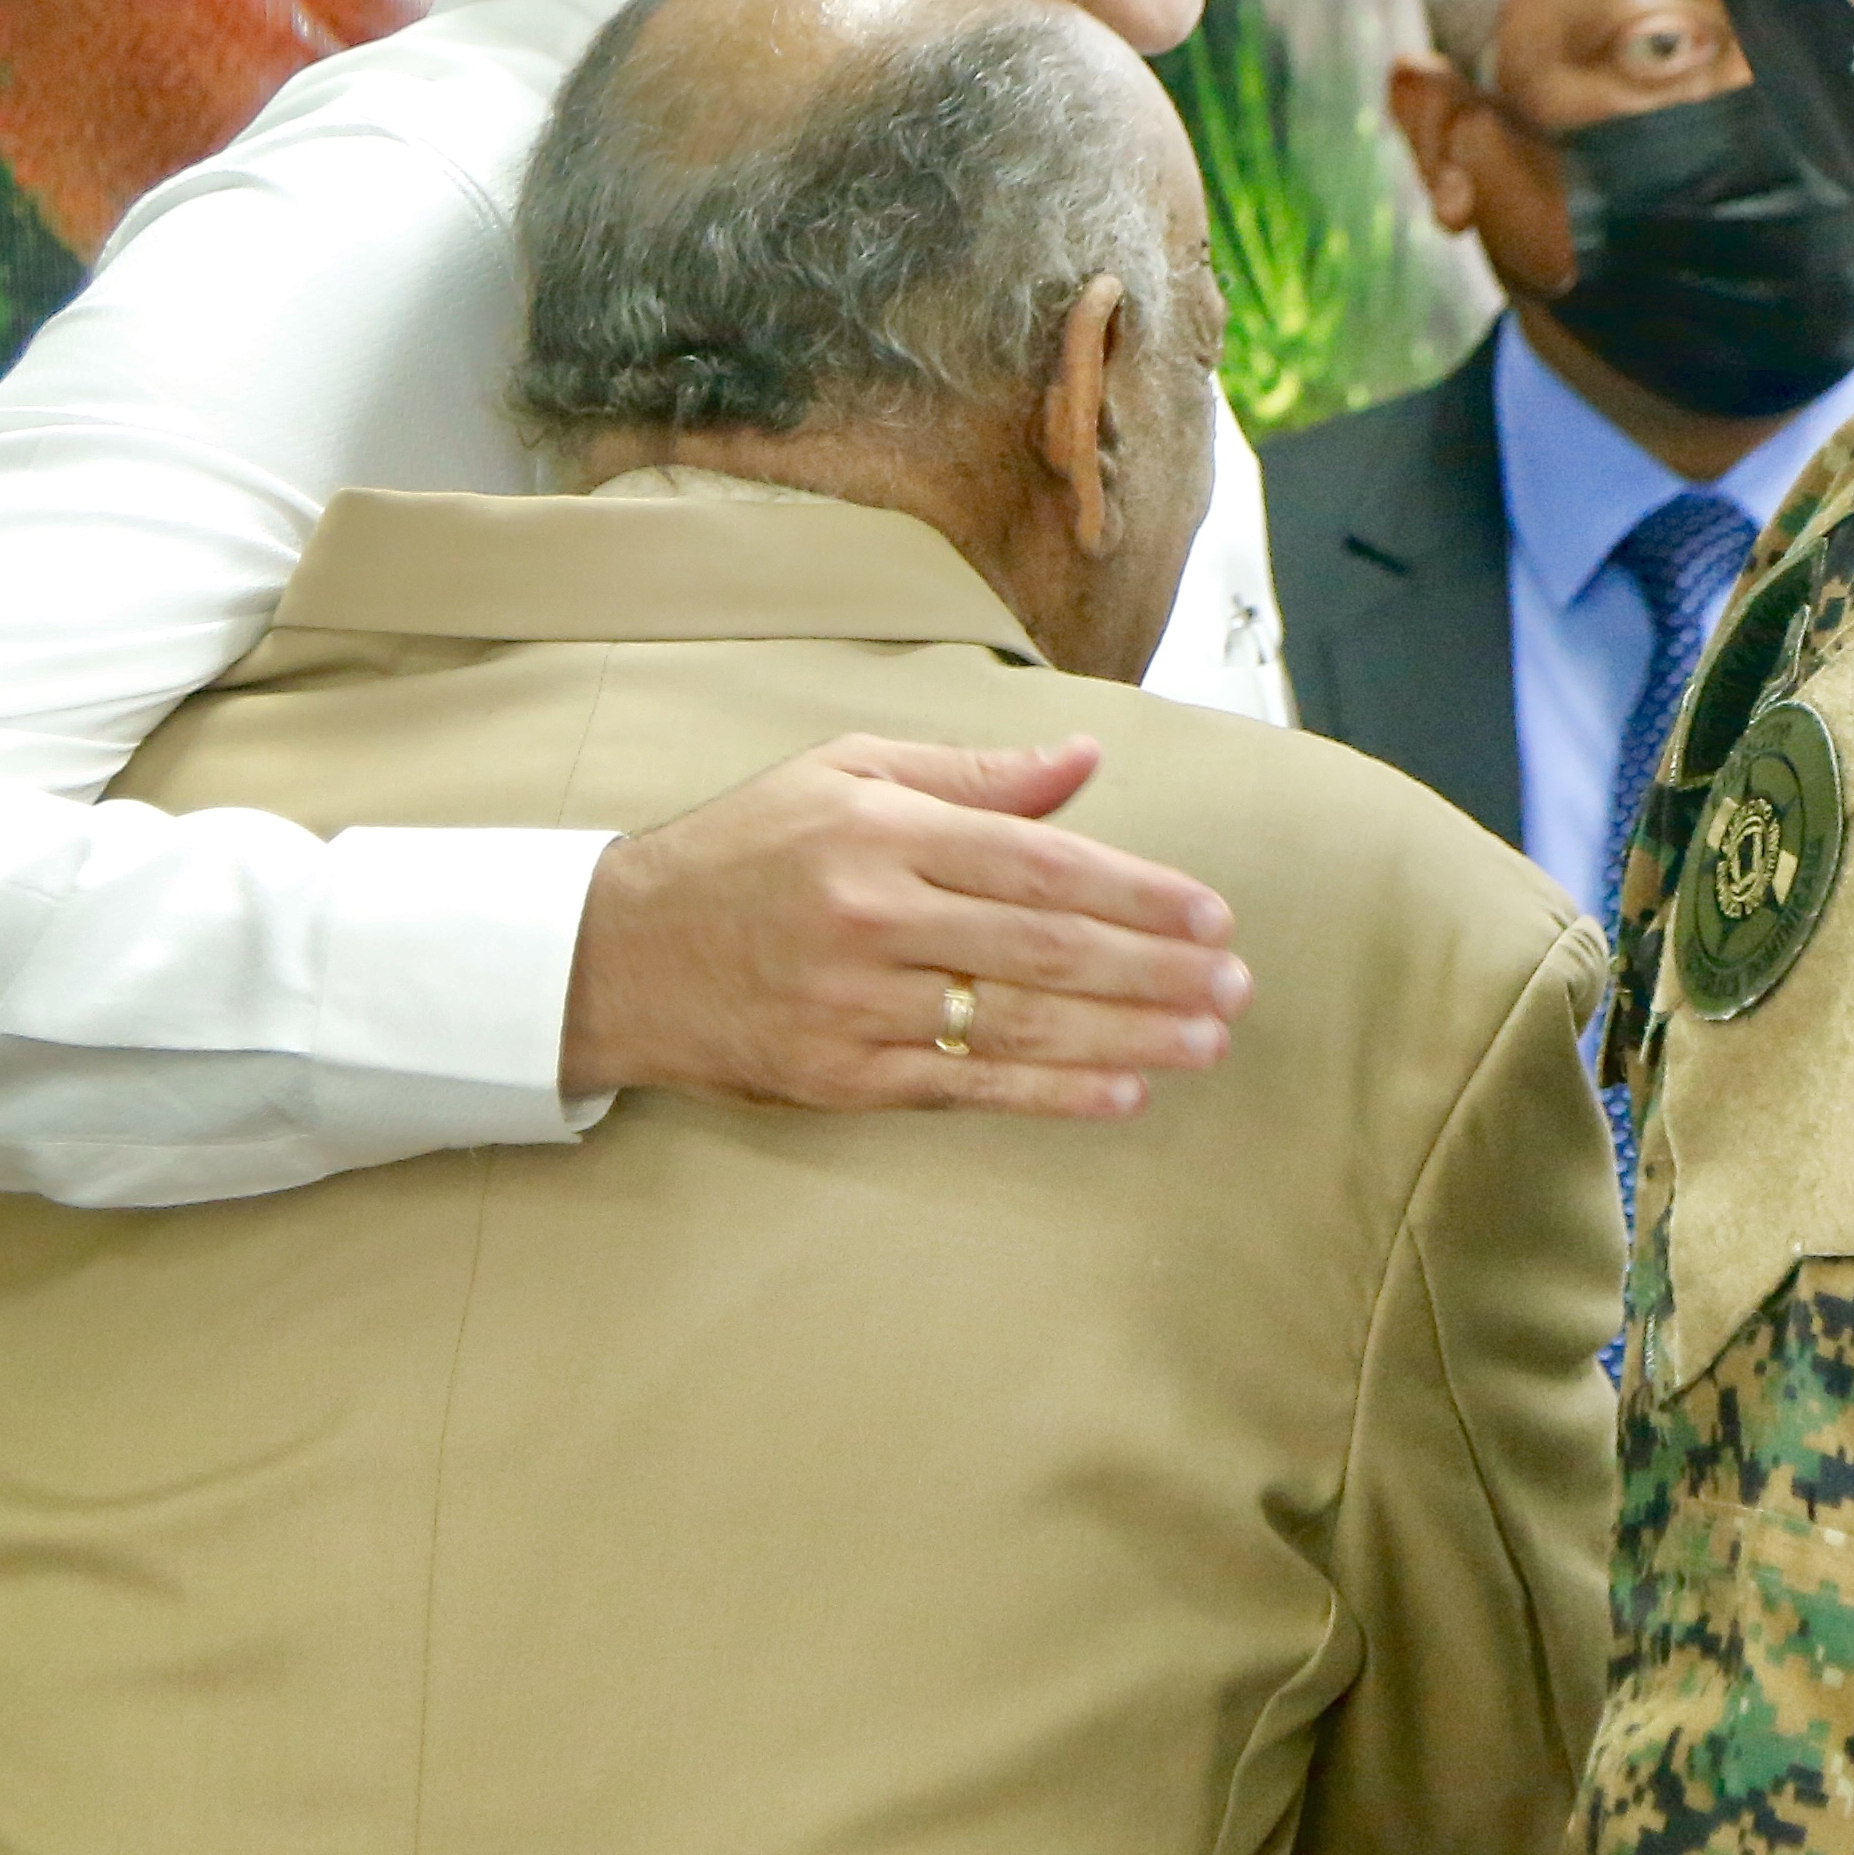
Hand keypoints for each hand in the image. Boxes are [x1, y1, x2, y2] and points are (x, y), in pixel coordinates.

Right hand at [557, 735, 1248, 1115]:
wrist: (618, 954)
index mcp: (881, 832)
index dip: (1136, 892)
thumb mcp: (845, 774)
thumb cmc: (748, 851)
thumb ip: (971, 775)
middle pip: (1044, 950)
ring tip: (1206, 1041)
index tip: (1212, 915)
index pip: (1039, 864)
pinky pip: (967, 1088)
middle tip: (1235, 986)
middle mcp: (872, 917)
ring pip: (1017, 1025)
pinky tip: (1121, 1092)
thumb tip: (1082, 762)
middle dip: (1155, 971)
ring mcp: (855, 1006)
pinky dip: (1051, 1092)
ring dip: (1127, 1037)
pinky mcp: (841, 1078)